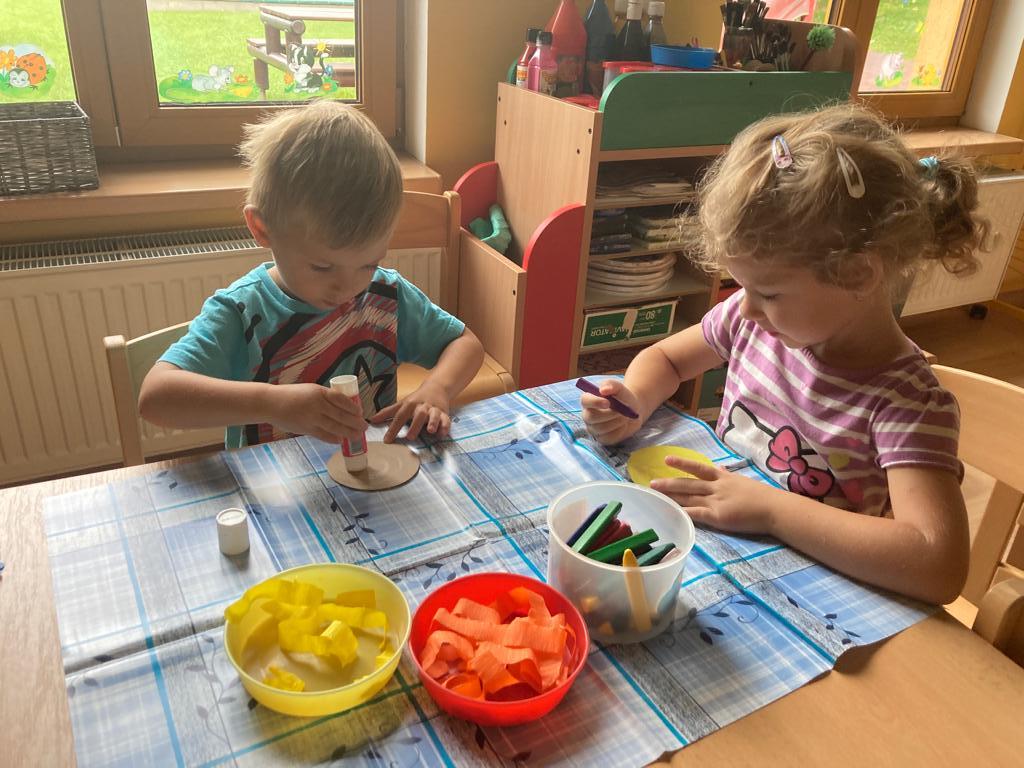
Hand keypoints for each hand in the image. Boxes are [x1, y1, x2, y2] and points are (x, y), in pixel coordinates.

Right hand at [268, 383, 365, 442]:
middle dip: (355, 422)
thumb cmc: (292, 395)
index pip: (341, 400)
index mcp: (319, 392)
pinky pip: (323, 435)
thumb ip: (325, 397)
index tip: (360, 412)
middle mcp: (316, 405)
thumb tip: (343, 407)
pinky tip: (341, 441)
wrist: (271, 403)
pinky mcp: (306, 429)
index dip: (353, 407)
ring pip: (334, 427)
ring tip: (358, 435)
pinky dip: (333, 439)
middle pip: (341, 415)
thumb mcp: (311, 390)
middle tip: (365, 426)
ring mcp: (311, 418)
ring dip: (348, 433)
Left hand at [371, 381, 450, 442]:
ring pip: (434, 415)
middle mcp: (422, 407)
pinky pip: (446, 420)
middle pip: (419, 415)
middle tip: (410, 437)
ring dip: (432, 422)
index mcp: (410, 405)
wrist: (436, 388)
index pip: (400, 416)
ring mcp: (434, 410)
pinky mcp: (444, 413)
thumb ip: (387, 413)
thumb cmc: (417, 399)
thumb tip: (371, 420)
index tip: (387, 440)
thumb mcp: (402, 404)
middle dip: (415, 425)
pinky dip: (445, 426)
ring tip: (430, 431)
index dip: (393, 428)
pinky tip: (442, 433)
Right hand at [580, 379, 643, 444]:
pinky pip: (608, 438)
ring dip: (616, 422)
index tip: (608, 402)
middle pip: (590, 417)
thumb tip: (603, 390)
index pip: (585, 401)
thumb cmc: (622, 397)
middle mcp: (587, 415)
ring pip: (601, 428)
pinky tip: (622, 425)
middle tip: (622, 411)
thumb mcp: (619, 387)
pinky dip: (619, 431)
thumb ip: (611, 385)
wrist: (633, 410)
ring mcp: (593, 428)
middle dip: (608, 414)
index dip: (594, 402)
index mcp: (588, 400)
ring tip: (625, 416)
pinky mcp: (602, 438)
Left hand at [649, 457, 776, 534]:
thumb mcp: (743, 480)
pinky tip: (671, 511)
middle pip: (688, 483)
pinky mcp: (718, 516)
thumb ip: (728, 475)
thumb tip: (719, 468)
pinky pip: (697, 513)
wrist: (775, 508)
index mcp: (724, 478)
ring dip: (671, 495)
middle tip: (651, 482)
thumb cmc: (763, 497)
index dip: (682, 463)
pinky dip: (683, 512)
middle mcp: (717, 487)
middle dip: (669, 482)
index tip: (667, 460)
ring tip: (655, 493)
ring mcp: (716, 501)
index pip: (699, 468)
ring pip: (688, 496)